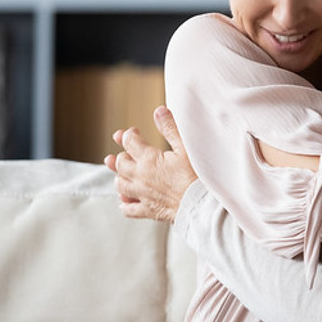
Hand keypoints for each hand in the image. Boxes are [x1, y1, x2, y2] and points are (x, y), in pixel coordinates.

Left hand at [104, 105, 197, 223]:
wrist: (201, 204)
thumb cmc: (197, 176)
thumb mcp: (185, 147)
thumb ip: (170, 128)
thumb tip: (159, 111)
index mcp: (148, 159)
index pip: (129, 141)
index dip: (129, 134)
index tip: (135, 131)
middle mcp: (140, 177)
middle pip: (120, 163)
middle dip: (121, 154)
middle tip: (124, 150)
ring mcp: (142, 195)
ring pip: (120, 185)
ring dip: (119, 176)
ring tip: (121, 172)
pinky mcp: (148, 210)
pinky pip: (128, 209)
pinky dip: (124, 203)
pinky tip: (126, 199)